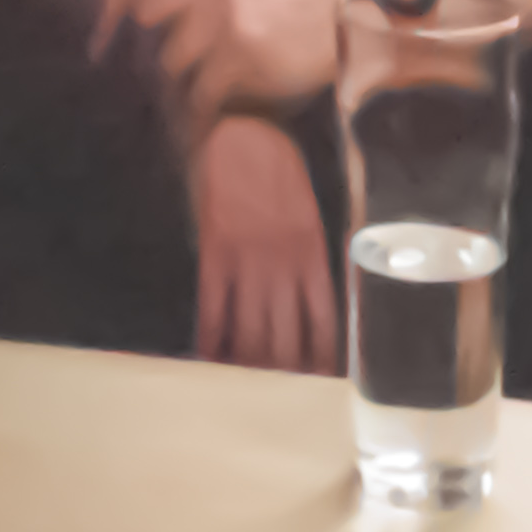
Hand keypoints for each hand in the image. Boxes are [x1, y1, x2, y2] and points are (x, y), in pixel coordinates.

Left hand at [89, 0, 348, 131]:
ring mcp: (225, 9)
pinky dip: (195, 112)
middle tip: (140, 68)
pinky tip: (196, 119)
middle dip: (143, 46)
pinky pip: (197, 92)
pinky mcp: (238, 53)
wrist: (338, 18)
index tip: (104, 25)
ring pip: (167, 58)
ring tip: (175, 96)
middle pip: (146, 15)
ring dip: (171, 83)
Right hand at [183, 114, 336, 372]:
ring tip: (246, 393)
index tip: (322, 382)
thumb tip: (309, 300)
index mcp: (312, 252)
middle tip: (283, 402)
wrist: (241, 129)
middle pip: (286, 332)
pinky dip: (211, 335)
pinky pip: (214, 304)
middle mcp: (283, 261)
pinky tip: (207, 358)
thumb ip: (308, 256)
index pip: (323, 318)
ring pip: (251, 326)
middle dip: (286, 372)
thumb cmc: (278, 167)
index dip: (322, 354)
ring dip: (249, 363)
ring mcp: (247, 258)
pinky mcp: (214, 250)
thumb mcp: (308, 211)